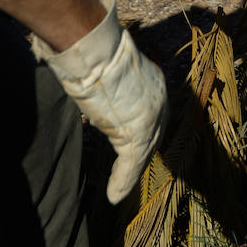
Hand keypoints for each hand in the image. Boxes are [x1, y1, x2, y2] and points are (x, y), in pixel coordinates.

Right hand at [32, 0, 166, 203]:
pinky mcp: (140, 132)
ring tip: (120, 187)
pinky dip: (122, 181)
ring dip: (130, 172)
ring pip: (143, 152)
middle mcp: (159, 97)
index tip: (130, 142)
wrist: (94, 50)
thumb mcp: (105, 68)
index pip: (152, 113)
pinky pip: (132, 163)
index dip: (142, 130)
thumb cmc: (92, 51)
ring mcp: (152, 116)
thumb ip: (106, 79)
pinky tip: (114, 196)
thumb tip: (88, 73)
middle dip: (142, 153)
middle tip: (128, 173)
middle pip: (153, 134)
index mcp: (153, 80)